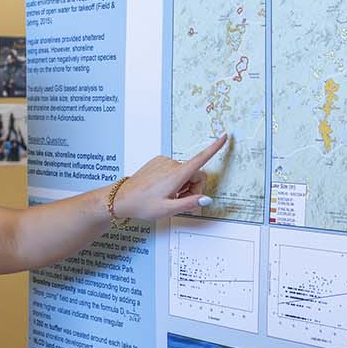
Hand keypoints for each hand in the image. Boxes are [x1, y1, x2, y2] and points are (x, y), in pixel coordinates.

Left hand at [113, 134, 228, 220]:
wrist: (122, 198)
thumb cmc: (142, 204)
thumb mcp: (168, 210)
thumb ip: (189, 204)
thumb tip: (206, 199)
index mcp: (176, 175)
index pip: (200, 159)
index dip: (214, 148)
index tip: (224, 137)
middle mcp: (171, 164)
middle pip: (195, 173)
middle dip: (193, 188)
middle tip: (180, 201)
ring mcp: (163, 162)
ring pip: (185, 172)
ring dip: (182, 185)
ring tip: (168, 196)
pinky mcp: (158, 162)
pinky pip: (174, 170)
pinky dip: (174, 180)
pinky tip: (162, 189)